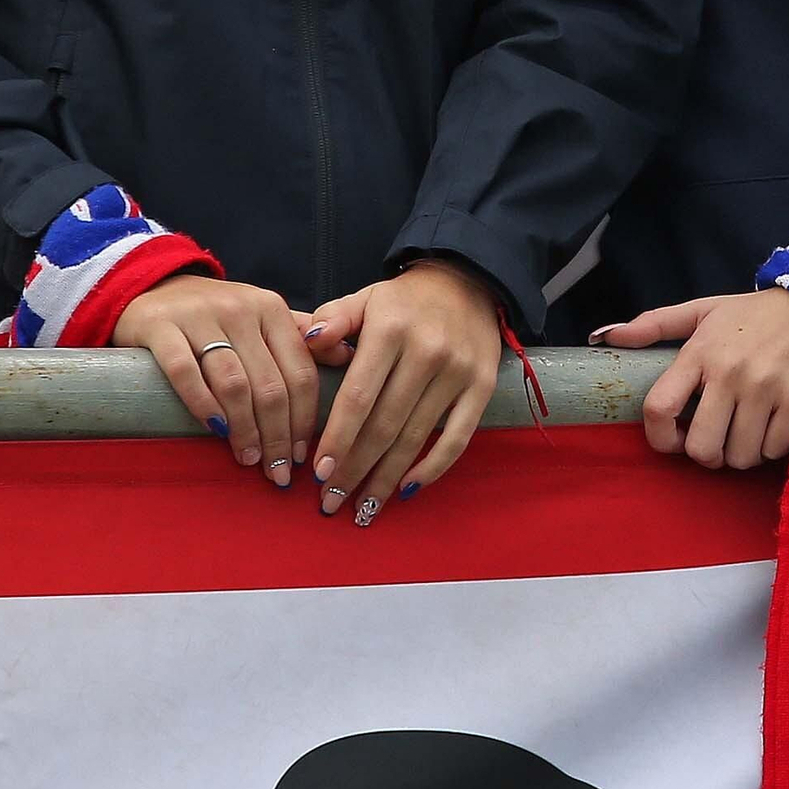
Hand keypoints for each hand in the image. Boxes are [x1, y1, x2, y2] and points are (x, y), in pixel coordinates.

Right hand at [112, 274, 318, 486]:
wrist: (156, 288)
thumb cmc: (218, 314)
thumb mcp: (262, 316)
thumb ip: (301, 336)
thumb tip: (347, 357)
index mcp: (270, 308)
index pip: (300, 370)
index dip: (305, 419)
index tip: (302, 456)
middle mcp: (240, 309)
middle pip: (270, 384)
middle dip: (278, 436)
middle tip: (277, 471)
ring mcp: (200, 317)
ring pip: (234, 384)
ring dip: (246, 430)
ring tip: (249, 459)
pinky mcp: (162, 328)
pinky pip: (186, 373)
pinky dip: (203, 406)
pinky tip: (216, 432)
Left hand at [302, 260, 501, 524]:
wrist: (468, 279)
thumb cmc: (405, 300)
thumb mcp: (365, 298)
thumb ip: (333, 318)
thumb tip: (306, 341)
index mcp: (390, 329)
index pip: (358, 395)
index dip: (338, 437)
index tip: (319, 472)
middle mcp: (426, 351)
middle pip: (384, 424)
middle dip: (355, 468)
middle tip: (331, 501)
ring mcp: (457, 372)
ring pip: (415, 437)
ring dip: (386, 478)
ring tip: (362, 509)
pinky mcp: (482, 387)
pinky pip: (457, 438)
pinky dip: (433, 468)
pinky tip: (408, 490)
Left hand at [594, 290, 788, 470]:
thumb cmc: (753, 314)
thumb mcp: (703, 310)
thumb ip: (654, 324)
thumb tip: (605, 337)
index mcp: (700, 352)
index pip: (659, 407)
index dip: (659, 437)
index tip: (672, 440)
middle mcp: (730, 372)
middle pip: (701, 448)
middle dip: (706, 453)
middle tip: (717, 438)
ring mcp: (766, 389)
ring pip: (739, 457)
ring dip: (740, 452)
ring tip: (746, 428)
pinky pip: (773, 451)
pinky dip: (771, 446)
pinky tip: (773, 423)